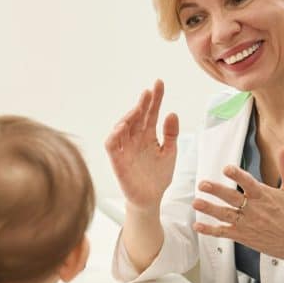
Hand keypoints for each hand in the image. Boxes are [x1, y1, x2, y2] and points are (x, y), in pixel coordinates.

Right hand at [105, 80, 179, 210]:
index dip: (155, 99)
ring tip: (138, 109)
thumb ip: (171, 134)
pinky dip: (114, 135)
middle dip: (142, 103)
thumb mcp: (170, 152)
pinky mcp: (117, 161)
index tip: (159, 84)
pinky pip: (111, 145)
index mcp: (148, 136)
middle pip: (137, 117)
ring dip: (128, 116)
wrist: (151, 199)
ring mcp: (125, 149)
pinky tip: (123, 126)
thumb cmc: (158, 176)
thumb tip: (172, 113)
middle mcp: (135, 139)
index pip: (151, 113)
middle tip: (149, 92)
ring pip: (122, 127)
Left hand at [191, 146, 283, 275]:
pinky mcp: (244, 236)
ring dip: (209, 209)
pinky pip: (224, 232)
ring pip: (225, 215)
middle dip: (216, 191)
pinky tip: (198, 226)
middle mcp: (254, 210)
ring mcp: (247, 224)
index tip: (227, 169)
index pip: (249, 183)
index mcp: (265, 196)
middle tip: (203, 185)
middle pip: (232, 198)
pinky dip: (210, 230)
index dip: (238, 176)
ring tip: (196, 203)